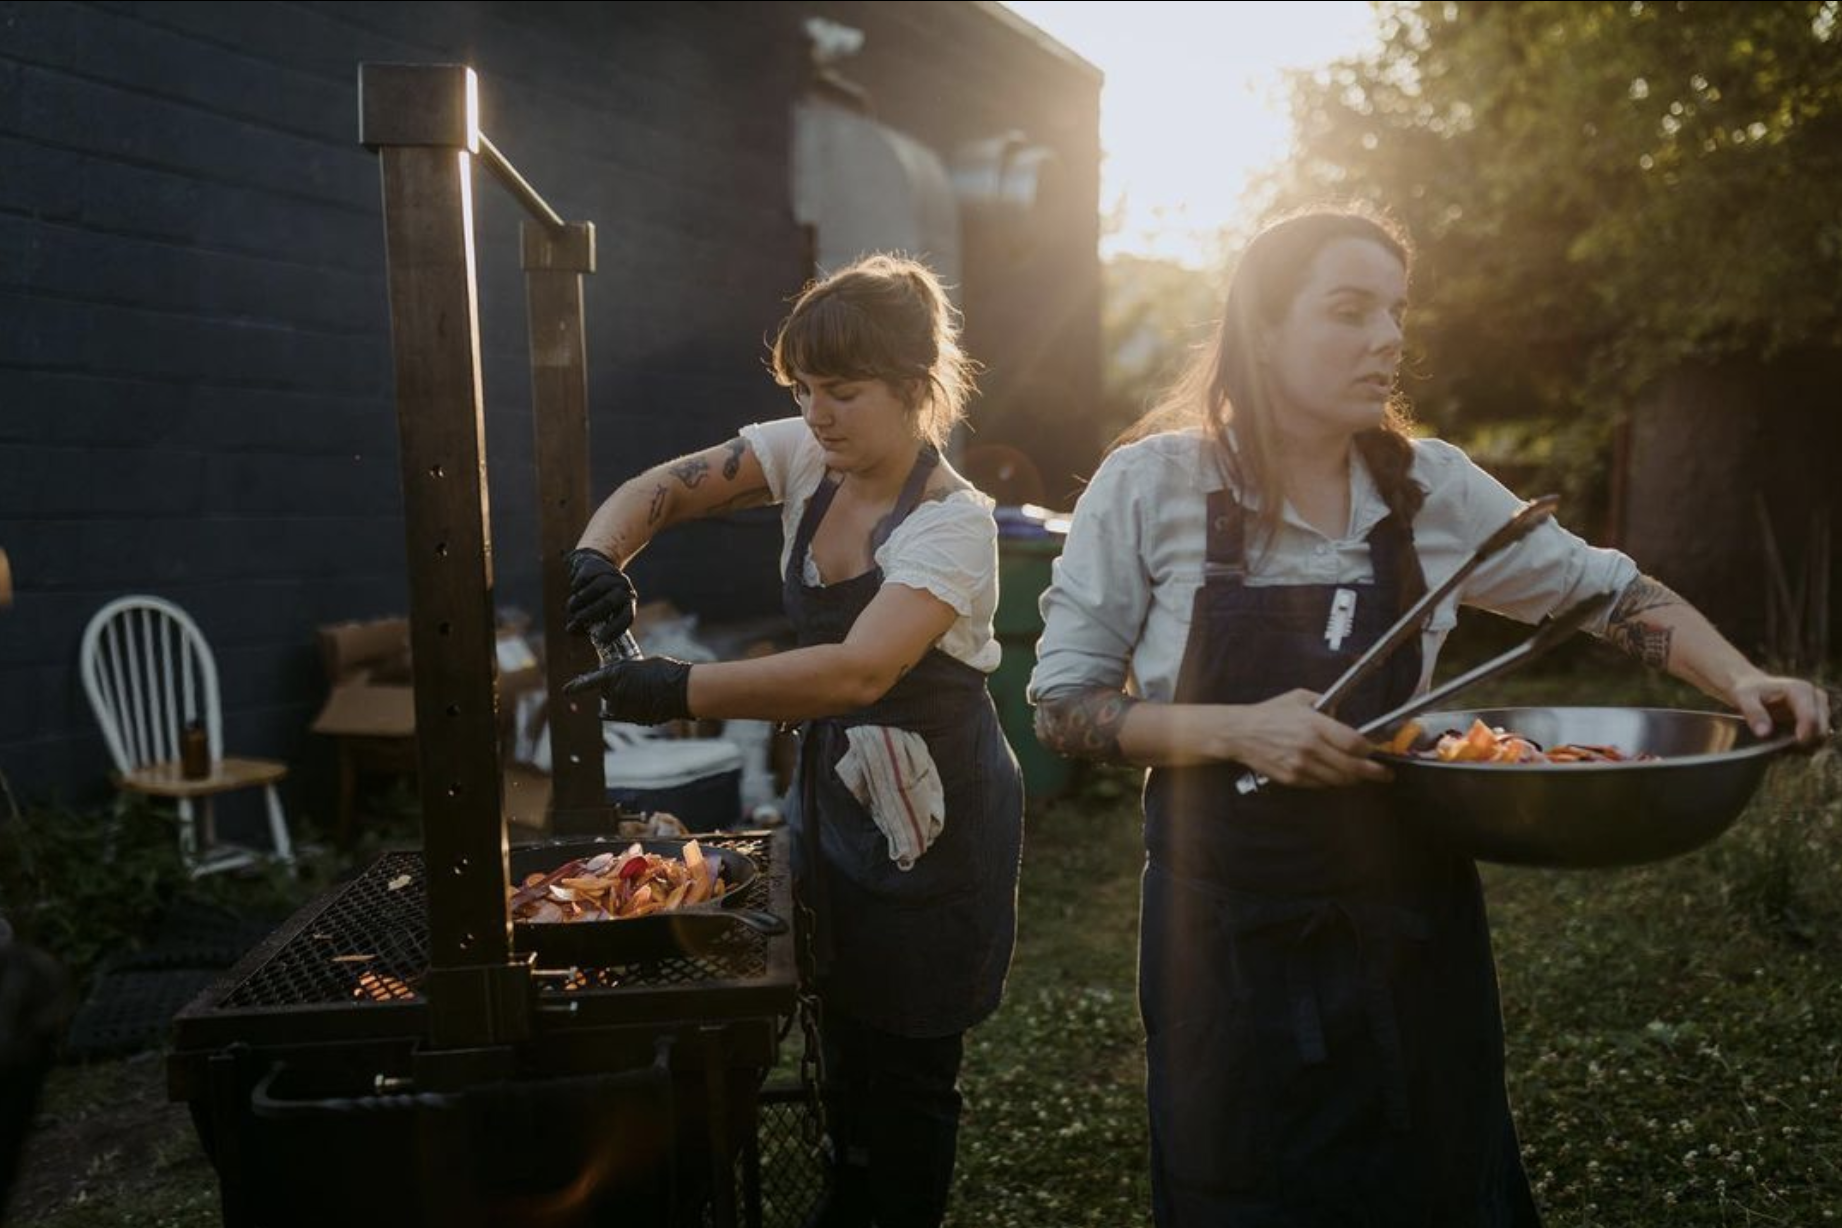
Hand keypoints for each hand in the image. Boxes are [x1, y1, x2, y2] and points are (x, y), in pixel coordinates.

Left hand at [563, 655, 692, 725]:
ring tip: (643, 693)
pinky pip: (620, 716)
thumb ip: (627, 673)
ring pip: (614, 705)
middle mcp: (615, 693)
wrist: (682, 690)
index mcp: (615, 674)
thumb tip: (623, 682)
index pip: (589, 682)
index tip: (565, 692)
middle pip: (606, 692)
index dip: (575, 687)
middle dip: (614, 688)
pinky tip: (622, 710)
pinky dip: (621, 713)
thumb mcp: (641, 665)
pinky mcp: (633, 719)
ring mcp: (624, 709)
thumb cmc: (666, 672)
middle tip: (634, 683)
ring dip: (622, 700)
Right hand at [565, 547, 636, 636]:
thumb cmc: (595, 597)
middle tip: (576, 620)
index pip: (626, 617)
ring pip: (597, 588)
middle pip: (610, 601)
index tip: (600, 640)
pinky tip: (574, 592)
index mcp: (628, 602)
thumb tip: (571, 631)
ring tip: (571, 608)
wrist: (594, 565)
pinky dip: (576, 588)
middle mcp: (624, 587)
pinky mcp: (598, 566)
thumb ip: (587, 623)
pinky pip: (585, 578)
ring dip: (581, 600)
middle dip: (591, 613)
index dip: (615, 630)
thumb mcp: (597, 611)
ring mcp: (612, 575)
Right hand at [1229, 688, 1391, 787]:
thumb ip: (1325, 705)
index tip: (1377, 751)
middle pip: (1352, 767)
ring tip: (1360, 775)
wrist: (1240, 733)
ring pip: (1339, 780)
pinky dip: (1331, 781)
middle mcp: (1310, 747)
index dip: (1370, 750)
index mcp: (1314, 725)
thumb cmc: (1269, 714)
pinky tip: (1334, 774)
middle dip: (1374, 773)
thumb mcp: (1300, 698)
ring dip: (1353, 779)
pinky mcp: (1292, 778)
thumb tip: (1344, 716)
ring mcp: (1301, 766)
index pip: (1354, 743)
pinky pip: (1321, 785)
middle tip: (1385, 774)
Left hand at [1729, 672, 1832, 745]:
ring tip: (1780, 745)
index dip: (1806, 733)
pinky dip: (1803, 747)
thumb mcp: (1744, 698)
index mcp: (1801, 690)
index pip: (1811, 717)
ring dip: (1803, 746)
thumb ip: (1754, 713)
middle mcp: (1816, 698)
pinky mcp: (1817, 721)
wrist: (1752, 688)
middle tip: (1781, 748)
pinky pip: (1816, 740)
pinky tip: (1785, 745)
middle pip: (1821, 729)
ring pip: (1820, 737)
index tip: (1795, 742)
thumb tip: (1764, 733)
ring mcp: (1819, 710)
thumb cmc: (1748, 691)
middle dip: (1804, 742)